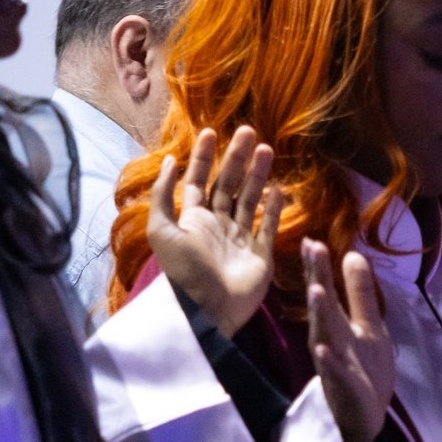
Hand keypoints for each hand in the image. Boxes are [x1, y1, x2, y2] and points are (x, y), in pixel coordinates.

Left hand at [145, 126, 283, 337]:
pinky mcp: (260, 254)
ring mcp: (240, 239)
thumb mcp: (162, 230)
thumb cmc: (184, 270)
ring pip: (250, 199)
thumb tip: (169, 160)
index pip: (198, 180)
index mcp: (192, 219)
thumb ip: (163, 195)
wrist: (209, 309)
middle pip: (228, 184)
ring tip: (266, 149)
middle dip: (236, 158)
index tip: (211, 132)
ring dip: (257, 175)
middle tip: (248, 132)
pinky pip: (268, 226)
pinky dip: (274, 207)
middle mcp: (217, 225)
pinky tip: (279, 187)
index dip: (203, 157)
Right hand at [302, 239, 394, 441]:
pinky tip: (322, 351)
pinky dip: (329, 363)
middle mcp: (333, 342)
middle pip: (323, 307)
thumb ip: (360, 294)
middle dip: (318, 279)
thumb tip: (353, 255)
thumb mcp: (369, 328)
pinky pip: (335, 375)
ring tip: (316, 290)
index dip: (322, 268)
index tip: (313, 239)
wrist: (364, 419)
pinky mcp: (345, 390)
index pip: (328, 293)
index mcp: (339, 327)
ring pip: (325, 337)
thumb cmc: (364, 370)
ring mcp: (337, 366)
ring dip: (320, 314)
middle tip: (312, 249)